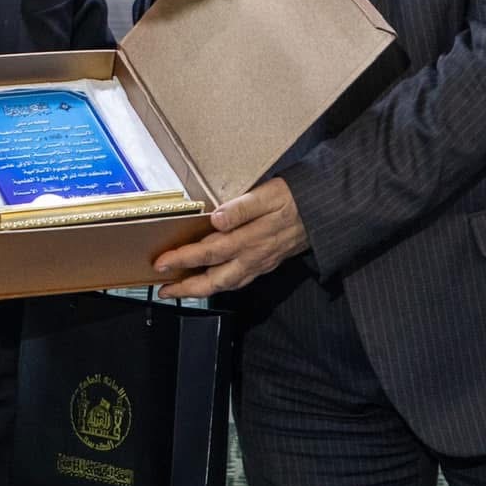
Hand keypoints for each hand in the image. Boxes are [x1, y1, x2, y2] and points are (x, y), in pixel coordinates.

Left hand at [153, 178, 307, 298]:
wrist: (324, 212)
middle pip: (215, 280)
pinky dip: (220, 285)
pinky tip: (211, 282)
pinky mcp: (266, 264)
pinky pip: (239, 281)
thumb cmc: (294, 199)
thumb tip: (216, 219)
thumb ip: (242, 208)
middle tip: (163, 290)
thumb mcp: (268, 195)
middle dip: (187, 288)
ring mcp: (260, 264)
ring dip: (201, 290)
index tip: (161, 262)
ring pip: (226, 284)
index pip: (209, 252)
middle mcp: (253, 257)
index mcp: (250, 239)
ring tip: (180, 290)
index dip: (183, 258)